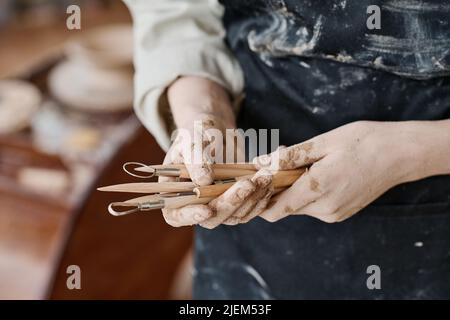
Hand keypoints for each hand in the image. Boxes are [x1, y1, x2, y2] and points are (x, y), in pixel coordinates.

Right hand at [160, 76, 273, 227]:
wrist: (214, 131)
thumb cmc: (196, 133)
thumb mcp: (192, 140)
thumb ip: (195, 159)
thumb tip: (203, 181)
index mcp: (174, 194)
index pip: (177, 215)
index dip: (191, 216)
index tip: (208, 210)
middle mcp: (195, 206)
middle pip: (213, 218)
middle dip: (232, 202)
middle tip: (249, 183)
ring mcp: (218, 206)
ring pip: (235, 215)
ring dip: (252, 199)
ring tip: (265, 177)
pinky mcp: (237, 203)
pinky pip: (250, 208)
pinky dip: (262, 197)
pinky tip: (270, 180)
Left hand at [253, 121, 425, 222]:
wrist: (400, 154)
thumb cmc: (362, 142)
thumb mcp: (322, 143)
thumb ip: (289, 157)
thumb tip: (260, 164)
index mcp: (317, 190)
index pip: (274, 210)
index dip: (259, 198)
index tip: (256, 180)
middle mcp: (325, 209)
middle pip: (285, 206)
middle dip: (276, 186)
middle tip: (281, 158)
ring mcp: (334, 214)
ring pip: (299, 205)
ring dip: (292, 187)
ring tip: (302, 160)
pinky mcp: (341, 213)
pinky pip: (314, 205)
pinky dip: (307, 191)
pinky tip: (316, 170)